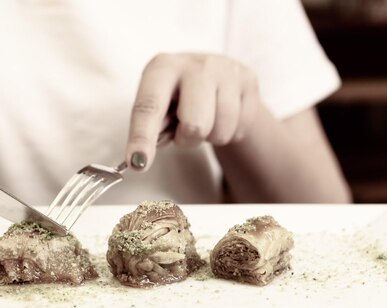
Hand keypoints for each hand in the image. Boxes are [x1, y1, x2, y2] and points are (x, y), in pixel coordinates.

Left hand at [126, 53, 260, 170]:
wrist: (215, 75)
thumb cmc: (177, 98)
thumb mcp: (158, 107)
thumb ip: (150, 130)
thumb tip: (141, 158)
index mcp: (162, 68)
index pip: (149, 107)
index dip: (142, 138)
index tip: (137, 163)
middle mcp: (195, 64)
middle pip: (195, 125)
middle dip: (187, 139)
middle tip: (184, 131)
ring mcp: (226, 69)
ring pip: (220, 131)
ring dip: (210, 137)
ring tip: (205, 120)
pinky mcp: (249, 79)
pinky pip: (241, 128)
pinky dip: (230, 132)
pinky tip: (223, 116)